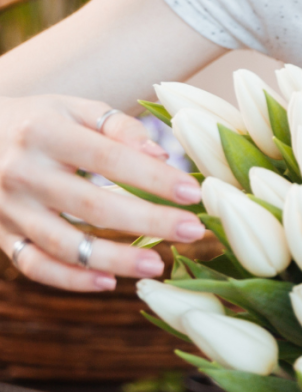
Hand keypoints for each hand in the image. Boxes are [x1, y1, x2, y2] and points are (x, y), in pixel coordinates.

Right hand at [0, 94, 204, 290]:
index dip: (153, 177)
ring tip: (157, 265)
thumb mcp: (73, 107)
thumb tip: (162, 154)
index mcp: (46, 133)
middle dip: (148, 221)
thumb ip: (117, 126)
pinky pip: (35, 266)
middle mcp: (24, 172)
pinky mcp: (1, 235)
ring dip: (115, 260)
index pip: (109, 159)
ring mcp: (9, 208)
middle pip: (93, 206)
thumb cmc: (37, 120)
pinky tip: (108, 283)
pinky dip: (71, 280)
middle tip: (193, 231)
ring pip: (65, 245)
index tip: (193, 192)